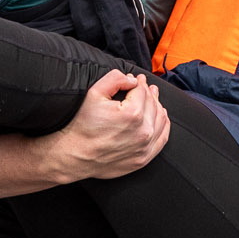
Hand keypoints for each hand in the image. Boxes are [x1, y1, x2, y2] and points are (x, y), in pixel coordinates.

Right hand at [40, 71, 170, 182]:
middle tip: (146, 86)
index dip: (139, 82)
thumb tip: (132, 79)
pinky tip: (160, 117)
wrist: (75, 156)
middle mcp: (143, 131)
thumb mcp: (94, 94)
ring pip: (160, 119)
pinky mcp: (144, 158)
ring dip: (158, 106)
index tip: (137, 79)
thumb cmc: (82, 126)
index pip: (142, 91)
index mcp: (133, 113)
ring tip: (153, 98)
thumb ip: (115, 79)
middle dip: (149, 92)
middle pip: (153, 103)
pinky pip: (162, 138)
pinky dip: (163, 125)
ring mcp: (145, 146)